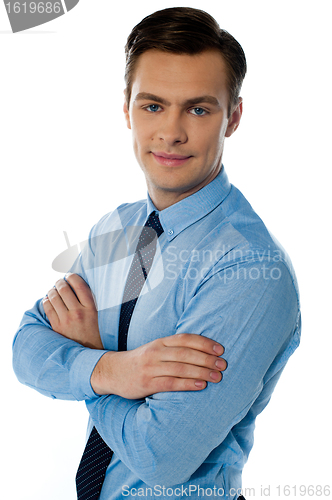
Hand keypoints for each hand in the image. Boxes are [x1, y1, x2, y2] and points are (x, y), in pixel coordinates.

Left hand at [43, 273, 102, 348]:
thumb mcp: (100, 316)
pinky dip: (47, 300)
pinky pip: (48, 308)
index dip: (72, 277)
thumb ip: (92, 301)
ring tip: (54, 290)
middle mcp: (78, 313)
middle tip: (60, 282)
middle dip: (60, 282)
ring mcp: (66, 320)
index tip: (70, 276)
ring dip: (52, 290)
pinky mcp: (57, 327)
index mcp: (91, 308)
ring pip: (53, 297)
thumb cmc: (97, 333)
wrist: (91, 354)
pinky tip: (49, 300)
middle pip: (64, 288)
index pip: (79, 285)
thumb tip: (80, 285)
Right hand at [91, 334, 226, 398]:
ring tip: (218, 376)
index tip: (220, 349)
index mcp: (160, 342)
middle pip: (186, 353)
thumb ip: (173, 349)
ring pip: (180, 368)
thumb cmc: (140, 361)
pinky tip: (201, 385)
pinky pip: (171, 383)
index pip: (185, 338)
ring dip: (202, 372)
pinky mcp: (147, 383)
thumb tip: (202, 351)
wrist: (112, 372)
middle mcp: (156, 352)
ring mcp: (150, 368)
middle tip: (223, 364)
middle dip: (207, 358)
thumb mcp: (155, 349)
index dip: (204, 343)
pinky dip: (187, 384)